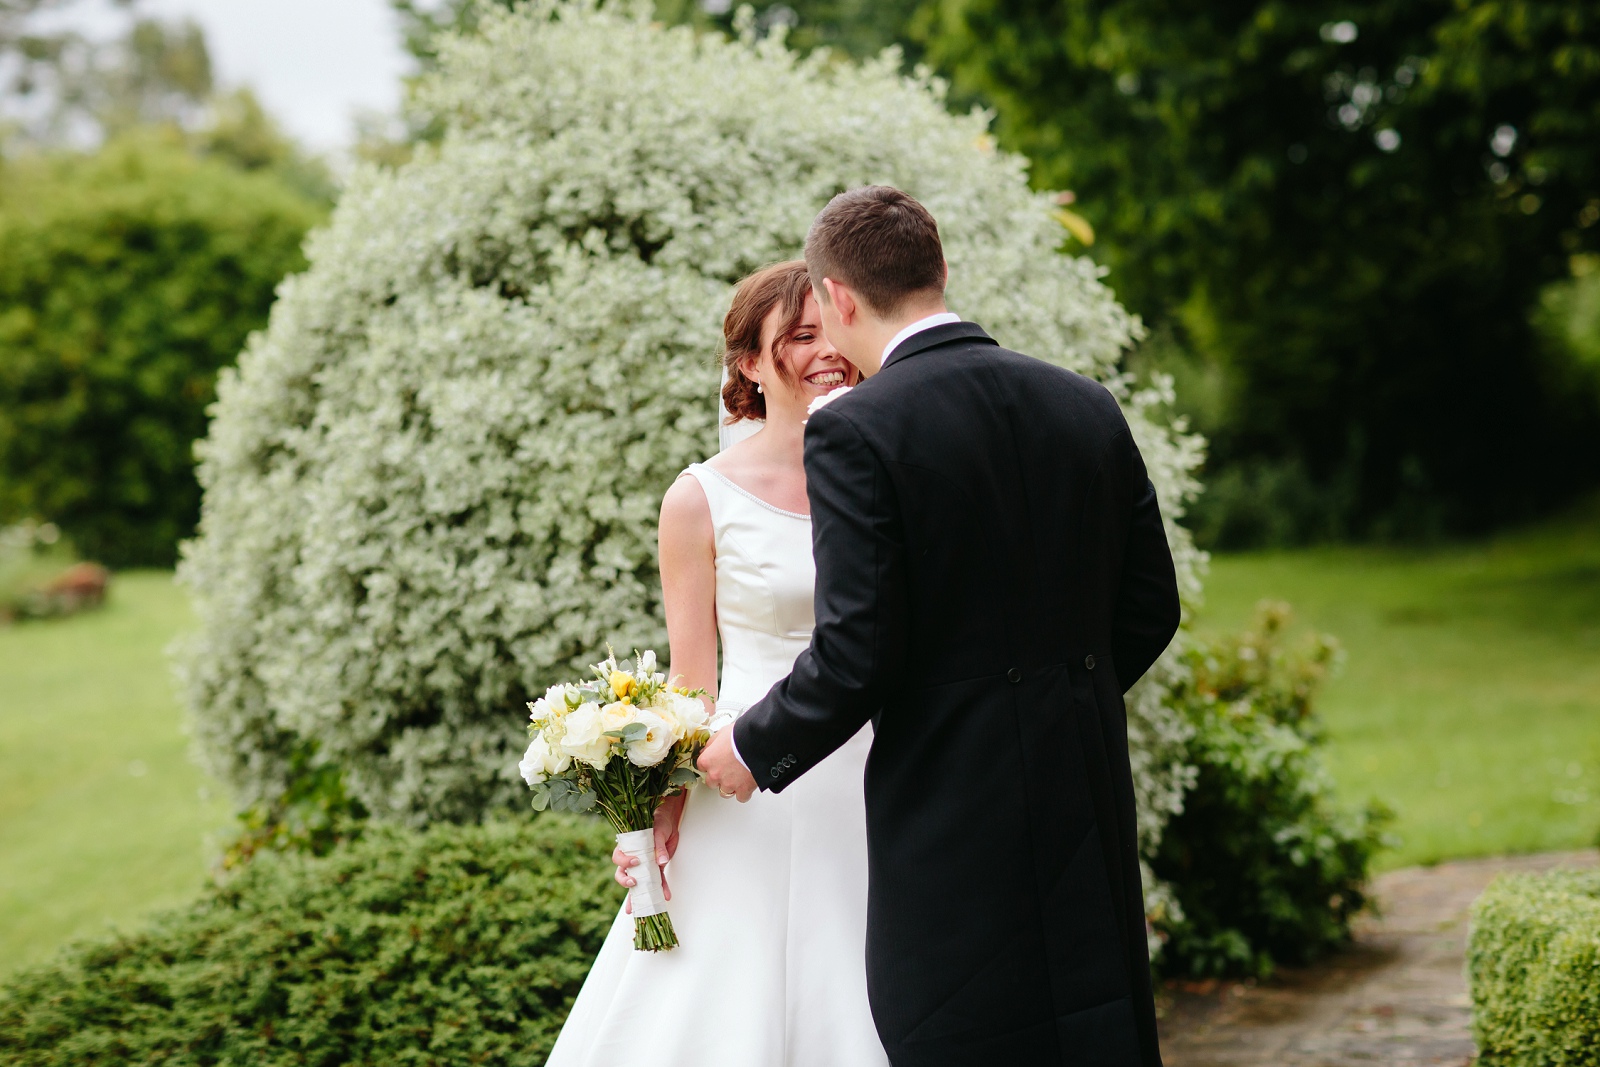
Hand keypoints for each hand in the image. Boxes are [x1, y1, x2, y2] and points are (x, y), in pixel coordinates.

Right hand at [613, 791, 684, 910]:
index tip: (635, 862)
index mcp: (628, 846)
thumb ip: (658, 846)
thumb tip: (661, 861)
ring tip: (641, 907)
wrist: (669, 822)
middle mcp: (633, 858)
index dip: (625, 861)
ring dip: (639, 896)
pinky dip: (661, 890)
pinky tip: (665, 897)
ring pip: (638, 883)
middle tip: (633, 884)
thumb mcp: (658, 831)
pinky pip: (657, 882)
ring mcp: (644, 866)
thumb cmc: (659, 822)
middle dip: (625, 882)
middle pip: (622, 874)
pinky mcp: (656, 869)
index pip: (619, 857)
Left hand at [698, 724, 756, 801]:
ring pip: (725, 792)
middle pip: (711, 782)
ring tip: (739, 777)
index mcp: (707, 760)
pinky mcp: (743, 790)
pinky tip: (748, 784)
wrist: (758, 743)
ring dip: (731, 786)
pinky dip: (744, 792)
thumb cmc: (741, 736)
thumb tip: (707, 749)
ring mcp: (728, 784)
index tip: (716, 762)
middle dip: (719, 777)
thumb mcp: (722, 733)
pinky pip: (741, 797)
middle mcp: (715, 774)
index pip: (701, 767)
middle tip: (729, 769)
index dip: (711, 764)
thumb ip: (712, 743)